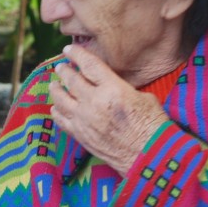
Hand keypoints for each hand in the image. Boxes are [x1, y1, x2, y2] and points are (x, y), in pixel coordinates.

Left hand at [49, 45, 168, 176]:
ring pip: (60, 99)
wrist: (149, 157)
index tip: (68, 49)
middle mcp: (94, 102)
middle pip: (71, 80)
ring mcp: (84, 120)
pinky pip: (61, 120)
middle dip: (64, 71)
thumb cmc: (153, 126)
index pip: (88, 65)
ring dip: (56, 89)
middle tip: (61, 67)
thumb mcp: (144, 98)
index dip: (76, 54)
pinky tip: (56, 107)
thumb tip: (111, 85)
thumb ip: (122, 89)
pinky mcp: (80, 135)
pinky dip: (56, 111)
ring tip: (54, 84)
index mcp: (112, 89)